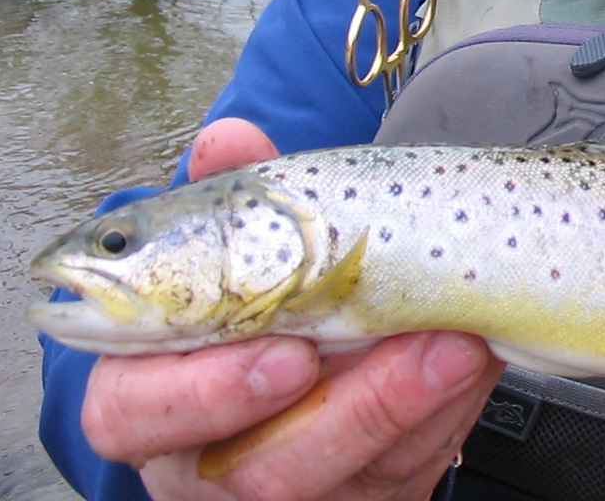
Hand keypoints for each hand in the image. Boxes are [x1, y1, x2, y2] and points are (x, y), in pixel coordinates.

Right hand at [81, 118, 503, 500]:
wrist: (351, 349)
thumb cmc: (279, 296)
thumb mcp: (259, 246)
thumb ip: (242, 198)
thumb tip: (226, 139)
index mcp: (153, 393)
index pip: (131, 413)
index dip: (196, 393)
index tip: (284, 351)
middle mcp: (208, 458)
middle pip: (246, 470)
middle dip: (333, 412)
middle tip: (401, 352)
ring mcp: (291, 491)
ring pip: (336, 480)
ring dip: (403, 408)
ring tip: (456, 347)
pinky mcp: (361, 498)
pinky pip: (402, 476)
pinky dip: (444, 419)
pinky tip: (473, 363)